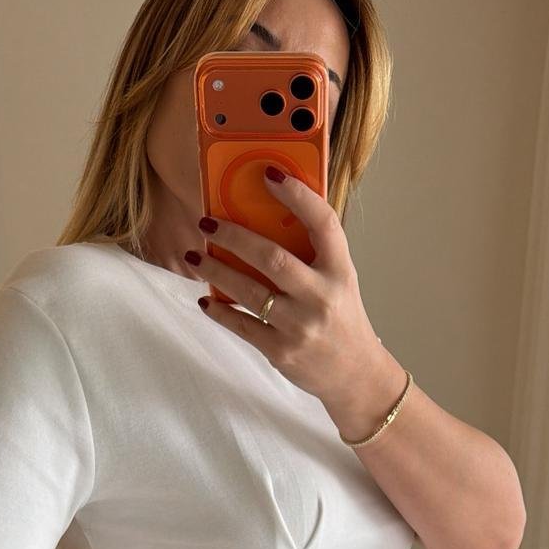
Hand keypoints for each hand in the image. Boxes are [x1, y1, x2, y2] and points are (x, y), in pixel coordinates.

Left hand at [187, 167, 383, 411]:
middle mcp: (321, 297)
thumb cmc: (341, 318)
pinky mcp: (282, 351)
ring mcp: (300, 326)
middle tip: (207, 222)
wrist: (354, 374)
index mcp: (340, 271)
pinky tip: (205, 299)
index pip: (323, 224)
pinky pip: (242, 325)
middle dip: (234, 236)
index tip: (270, 174)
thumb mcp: (340, 280)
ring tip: (194, 256)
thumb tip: (267, 216)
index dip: (298, 196)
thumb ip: (313, 253)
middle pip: (272, 258)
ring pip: (250, 292)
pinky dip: (220, 311)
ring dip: (216, 271)